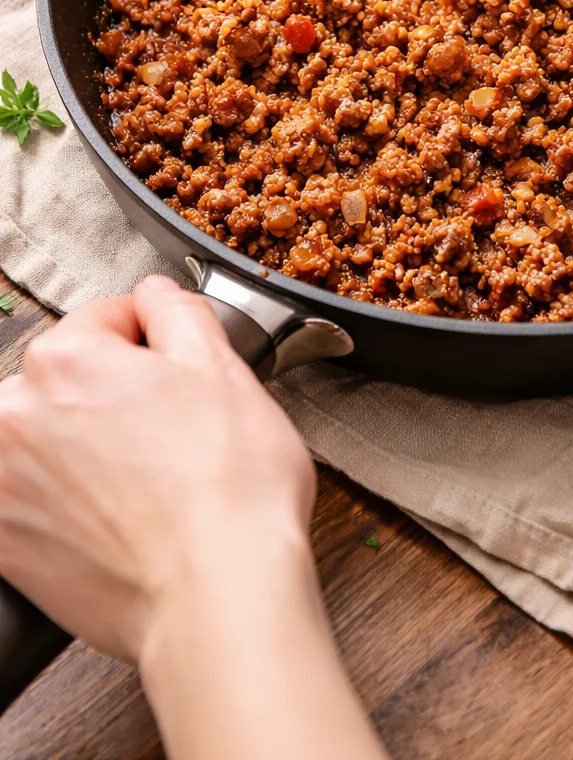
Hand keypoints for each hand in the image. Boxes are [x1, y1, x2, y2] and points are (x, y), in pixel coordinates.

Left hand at [0, 278, 387, 759]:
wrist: (218, 598)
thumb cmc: (230, 490)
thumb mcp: (224, 368)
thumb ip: (178, 311)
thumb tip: (157, 295)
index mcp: (66, 359)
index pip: (108, 317)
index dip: (156, 342)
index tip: (179, 376)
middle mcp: (15, 415)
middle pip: (69, 377)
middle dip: (114, 393)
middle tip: (172, 433)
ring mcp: (2, 485)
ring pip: (50, 438)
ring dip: (87, 446)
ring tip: (147, 482)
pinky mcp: (4, 546)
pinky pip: (32, 499)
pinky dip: (67, 502)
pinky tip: (117, 519)